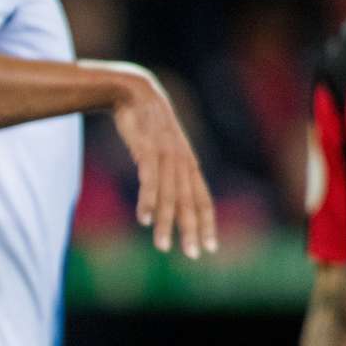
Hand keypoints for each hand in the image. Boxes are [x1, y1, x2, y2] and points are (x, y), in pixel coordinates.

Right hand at [99, 63, 216, 258]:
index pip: (203, 199)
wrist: (134, 91)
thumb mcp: (161, 146)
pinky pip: (149, 181)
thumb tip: (164, 190)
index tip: (211, 247)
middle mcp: (182, 162)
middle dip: (192, 230)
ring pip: (169, 196)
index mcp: (188, 163)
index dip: (208, 223)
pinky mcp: (147, 150)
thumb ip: (165, 167)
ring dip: (166, 224)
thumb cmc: (146, 122)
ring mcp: (165, 156)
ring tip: (162, 247)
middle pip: (190, 202)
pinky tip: (144, 219)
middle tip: (194, 255)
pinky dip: (148, 201)